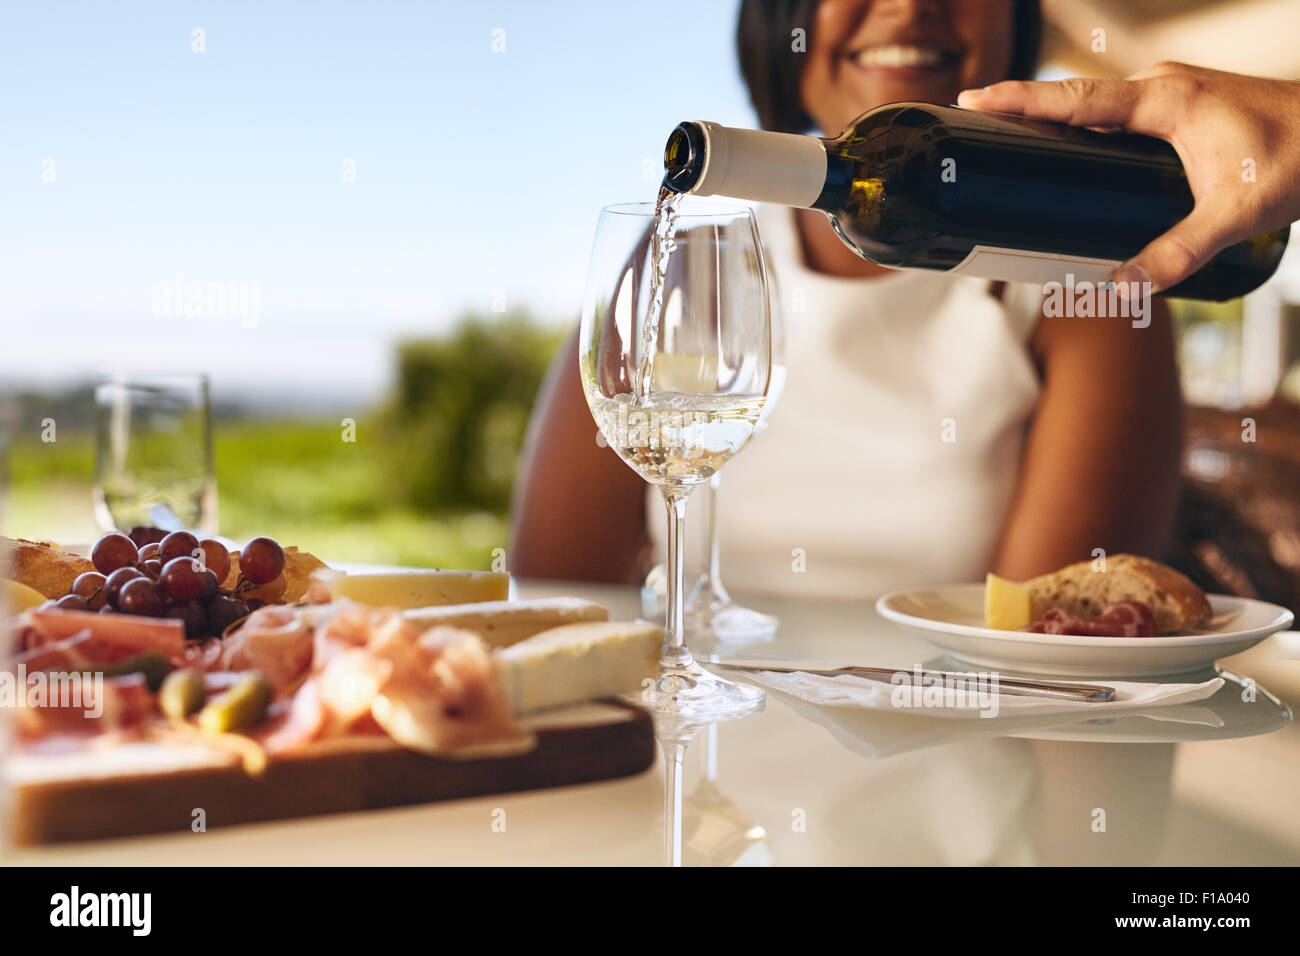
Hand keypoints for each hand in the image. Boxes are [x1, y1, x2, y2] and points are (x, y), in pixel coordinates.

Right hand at [958, 63, 1299, 291]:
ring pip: (1096, 104)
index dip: (1020, 99)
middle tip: (975, 118)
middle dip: (1022, 106)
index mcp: (1164, 101)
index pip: (1074, 99)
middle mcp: (1162, 88)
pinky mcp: (1182, 107)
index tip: (974, 97)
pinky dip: (1084, 126)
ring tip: (1009, 135)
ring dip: (1053, 117)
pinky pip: (1117, 114)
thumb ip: (1176, 253)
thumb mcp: (1234, 214)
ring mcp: (1172, 93)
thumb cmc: (1298, 156)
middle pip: (1074, 97)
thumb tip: (1124, 287)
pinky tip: (1071, 149)